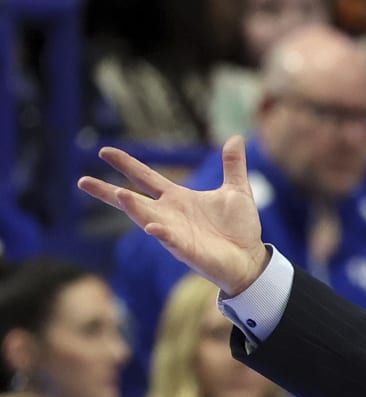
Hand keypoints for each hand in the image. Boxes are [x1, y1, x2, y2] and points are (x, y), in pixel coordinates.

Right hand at [78, 137, 268, 296]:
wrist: (251, 259)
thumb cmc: (240, 228)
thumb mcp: (237, 191)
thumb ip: (233, 165)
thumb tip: (236, 138)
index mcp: (178, 198)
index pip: (145, 177)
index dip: (126, 164)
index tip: (105, 151)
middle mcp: (169, 214)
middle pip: (132, 200)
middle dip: (109, 191)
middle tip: (83, 181)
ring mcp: (175, 233)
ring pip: (146, 219)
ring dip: (133, 208)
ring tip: (119, 194)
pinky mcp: (186, 250)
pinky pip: (170, 241)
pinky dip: (161, 233)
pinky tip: (152, 227)